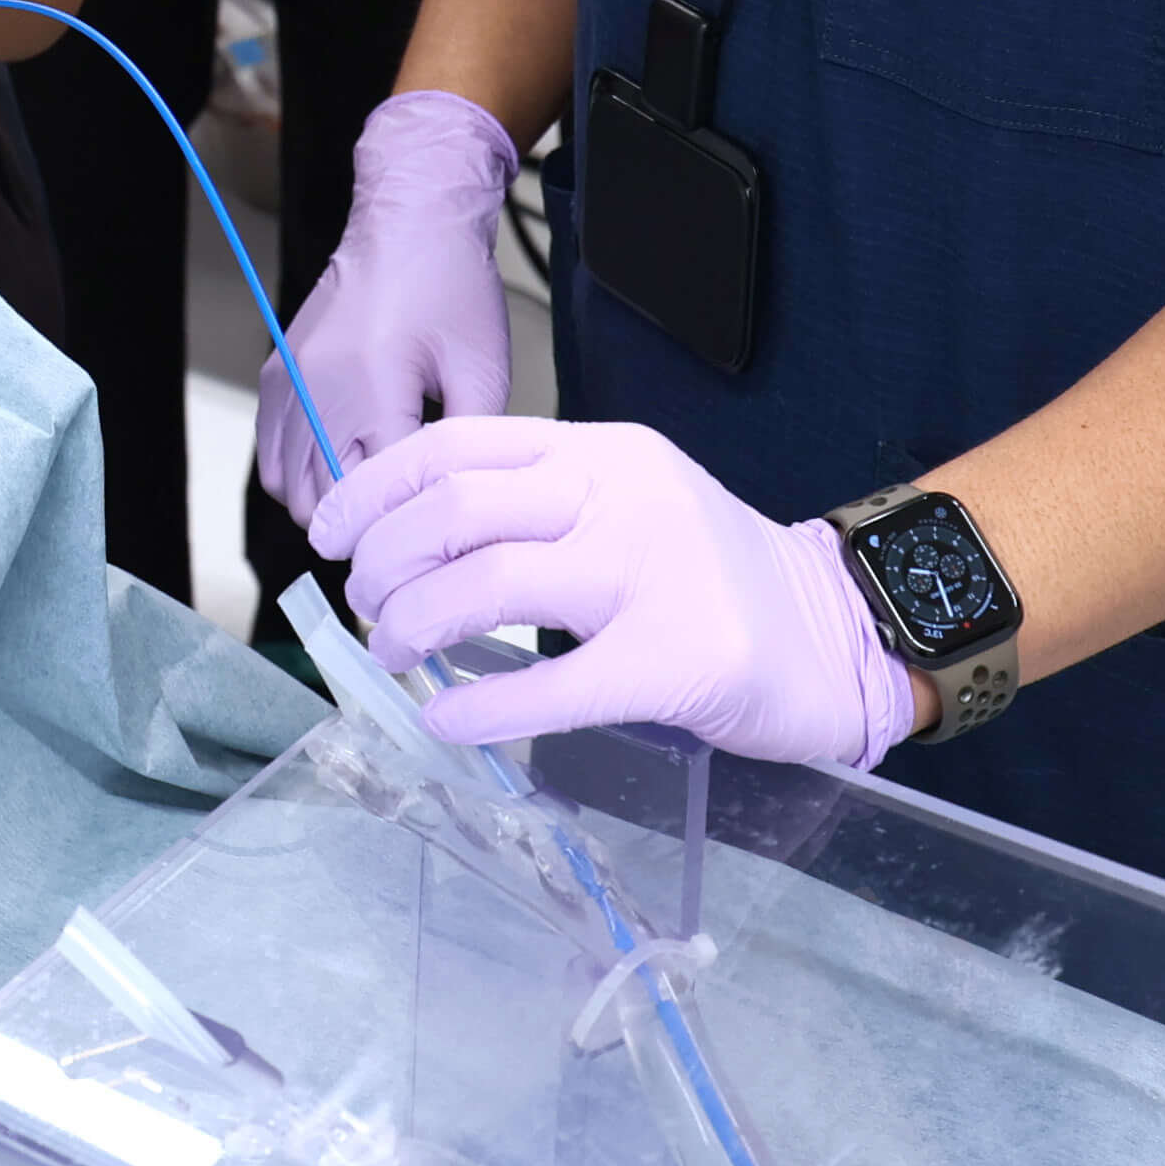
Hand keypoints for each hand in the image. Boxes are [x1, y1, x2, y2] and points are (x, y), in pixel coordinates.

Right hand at [255, 91, 519, 525]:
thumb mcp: (483, 368)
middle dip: (362, 524)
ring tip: (372, 499)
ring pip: (288, 490)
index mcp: (373, 393)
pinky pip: (269, 458)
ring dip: (326, 505)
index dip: (401, 527)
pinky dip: (296, 479)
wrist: (408, 221)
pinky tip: (339, 469)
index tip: (426, 537)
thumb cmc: (450, 287)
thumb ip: (472, 441)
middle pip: (323, 504)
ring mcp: (289, 386)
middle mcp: (317, 393)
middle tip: (403, 523)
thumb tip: (462, 500)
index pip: (372, 500)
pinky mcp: (276, 377)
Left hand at [313, 416, 914, 768]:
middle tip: (368, 608)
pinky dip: (480, 704)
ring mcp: (652, 574)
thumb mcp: (627, 503)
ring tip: (395, 656)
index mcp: (600, 452)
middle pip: (457, 510)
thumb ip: (538, 506)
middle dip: (385, 562)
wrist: (835, 631)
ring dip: (415, 625)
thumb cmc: (712, 576)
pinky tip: (445, 719)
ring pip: (490, 584)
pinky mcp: (677, 658)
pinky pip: (552, 683)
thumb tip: (409, 538)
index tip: (329, 534)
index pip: (458, 446)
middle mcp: (622, 496)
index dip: (375, 490)